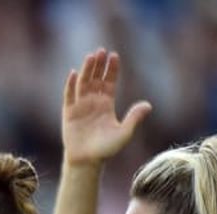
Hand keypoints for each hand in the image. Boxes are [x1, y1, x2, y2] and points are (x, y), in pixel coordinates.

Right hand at [62, 48, 151, 166]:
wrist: (87, 161)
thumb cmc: (106, 149)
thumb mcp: (124, 133)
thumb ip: (134, 118)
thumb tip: (148, 105)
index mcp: (106, 104)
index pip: (109, 82)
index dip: (112, 69)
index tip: (114, 55)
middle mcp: (93, 102)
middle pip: (96, 79)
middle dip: (98, 65)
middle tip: (101, 50)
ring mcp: (80, 107)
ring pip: (83, 83)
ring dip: (86, 70)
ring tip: (90, 57)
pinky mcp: (69, 113)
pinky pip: (69, 96)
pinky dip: (70, 85)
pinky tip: (72, 73)